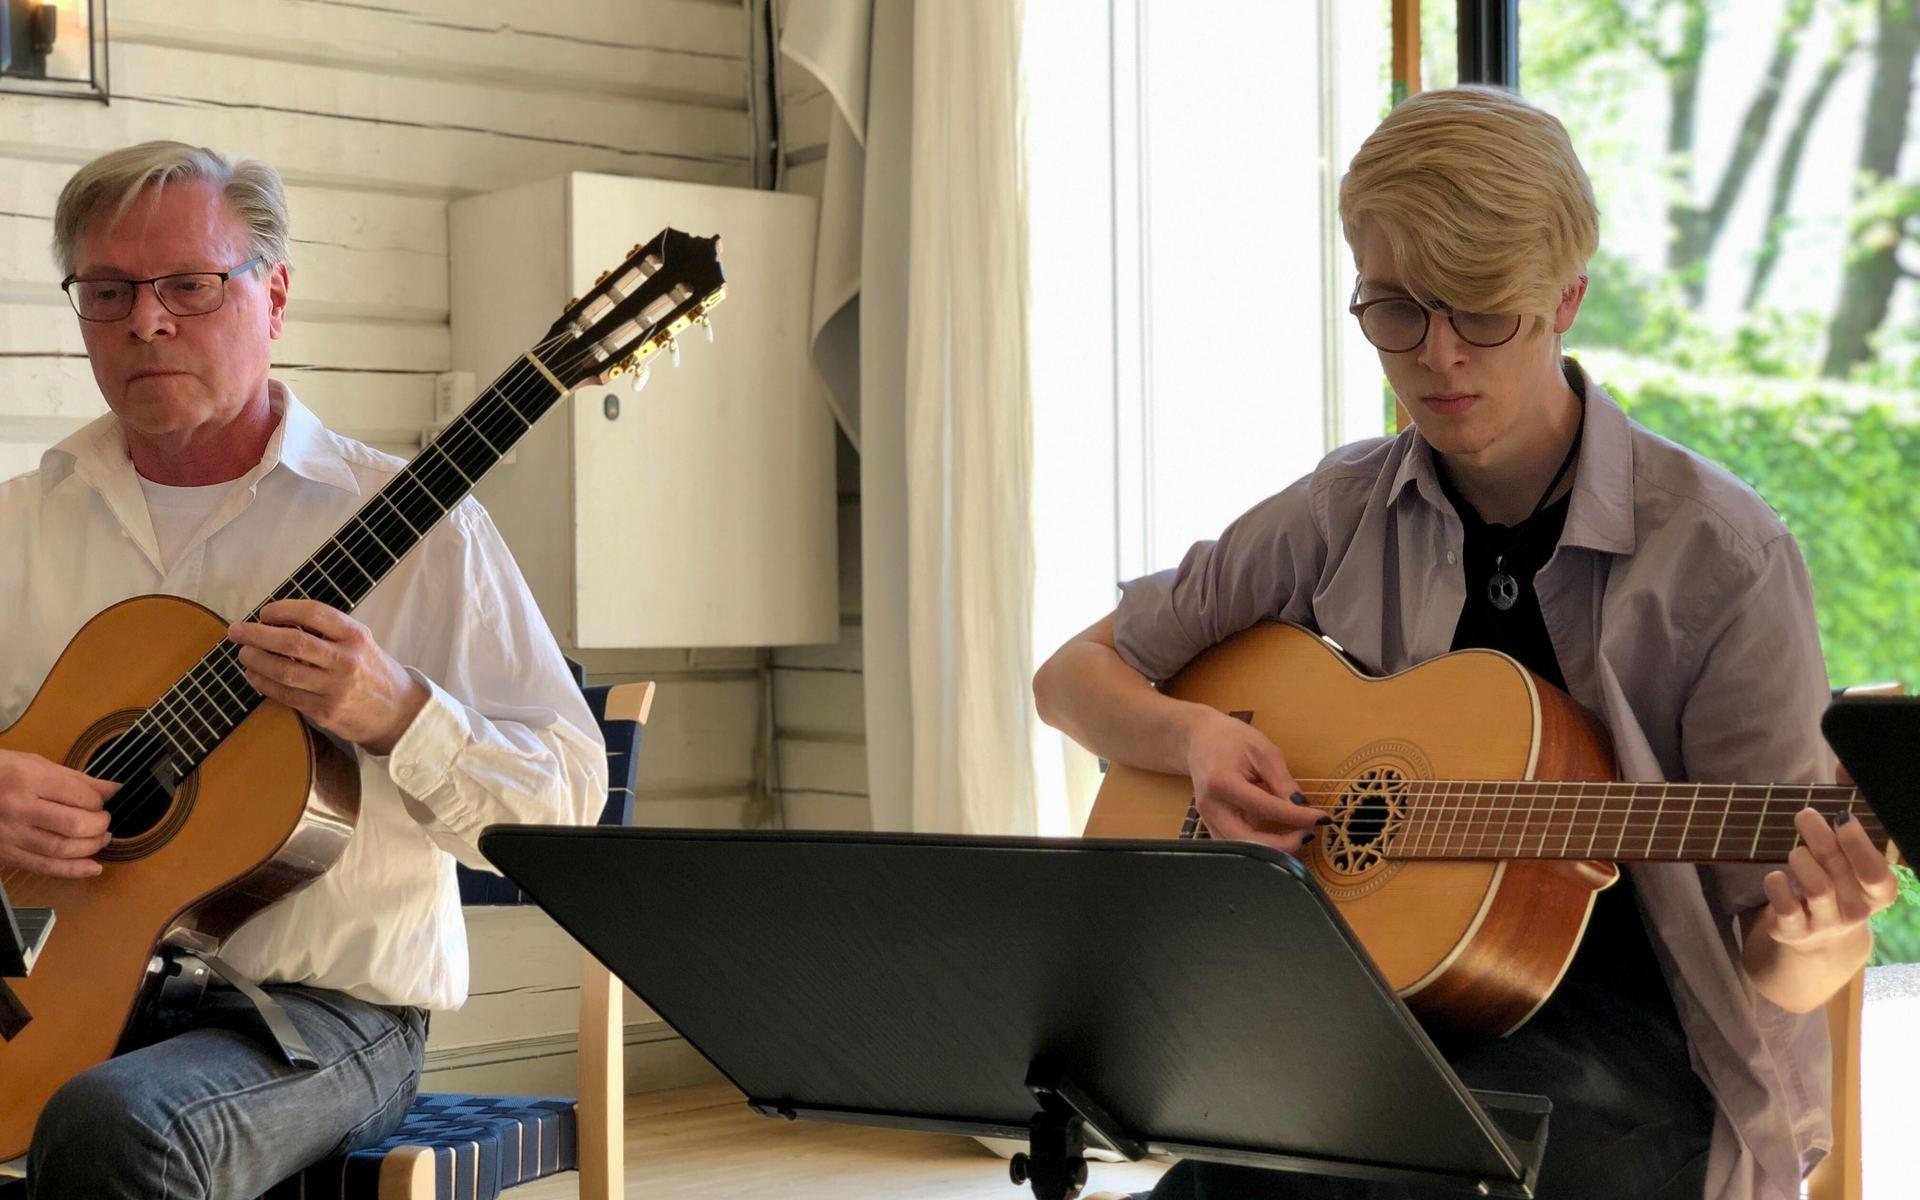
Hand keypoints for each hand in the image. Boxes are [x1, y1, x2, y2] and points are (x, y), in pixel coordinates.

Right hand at [0, 749, 117, 877]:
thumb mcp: (34, 763)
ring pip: (61, 849)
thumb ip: (76, 778)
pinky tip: (92, 867)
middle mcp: (18, 809)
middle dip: (99, 826)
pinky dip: (72, 870)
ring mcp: (9, 834)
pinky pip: (43, 867)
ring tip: (101, 839)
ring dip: (91, 847)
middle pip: (73, 825)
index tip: (104, 800)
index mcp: (26, 779)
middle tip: (104, 821)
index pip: (77, 796)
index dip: (99, 801)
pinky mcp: (5, 854)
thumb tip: (112, 789)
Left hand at [228, 599, 428, 755]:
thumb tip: (279, 622)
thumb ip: (329, 632)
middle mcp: (347, 661)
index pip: (314, 613)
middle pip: (292, 641)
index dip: (283, 609)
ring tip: (244, 653)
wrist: (399, 714)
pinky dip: (263, 683)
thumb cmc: (374, 673)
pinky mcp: (324, 712)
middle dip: (256, 634)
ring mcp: (335, 688)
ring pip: (282, 670)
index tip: (265, 613)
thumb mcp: (362, 643)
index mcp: (357, 637)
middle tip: (237, 631)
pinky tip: (254, 675)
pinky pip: (284, 695)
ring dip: (255, 659)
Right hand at [1181, 706, 1328, 853]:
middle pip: (1249, 841)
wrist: (1199, 740)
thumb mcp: (1263, 752)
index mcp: (1222, 783)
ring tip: (1297, 835)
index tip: (1321, 819)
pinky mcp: (1211, 827)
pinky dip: (1260, 847)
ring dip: (1273, 849)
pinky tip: (1279, 838)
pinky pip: (1237, 846)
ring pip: (1242, 850)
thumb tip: (1304, 808)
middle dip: (1283, 844)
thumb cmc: (1232, 739)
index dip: (1296, 817)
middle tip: (1309, 833)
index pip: (1265, 808)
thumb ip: (1283, 782)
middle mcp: (1211, 807)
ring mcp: (1207, 820)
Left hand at [1754, 803, 1898, 957]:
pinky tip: (1774, 876)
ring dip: (1800, 859)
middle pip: (1840, 872)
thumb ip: (1849, 813)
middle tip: (1805, 815)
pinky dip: (1776, 886)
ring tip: (1796, 850)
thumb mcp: (1846, 854)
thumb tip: (1844, 769)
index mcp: (1877, 892)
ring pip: (1816, 888)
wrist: (1815, 934)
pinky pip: (1785, 908)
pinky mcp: (1794, 931)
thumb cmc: (1835, 879)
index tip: (1842, 817)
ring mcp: (1825, 924)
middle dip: (1820, 838)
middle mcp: (1856, 911)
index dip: (1860, 846)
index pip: (1877, 874)